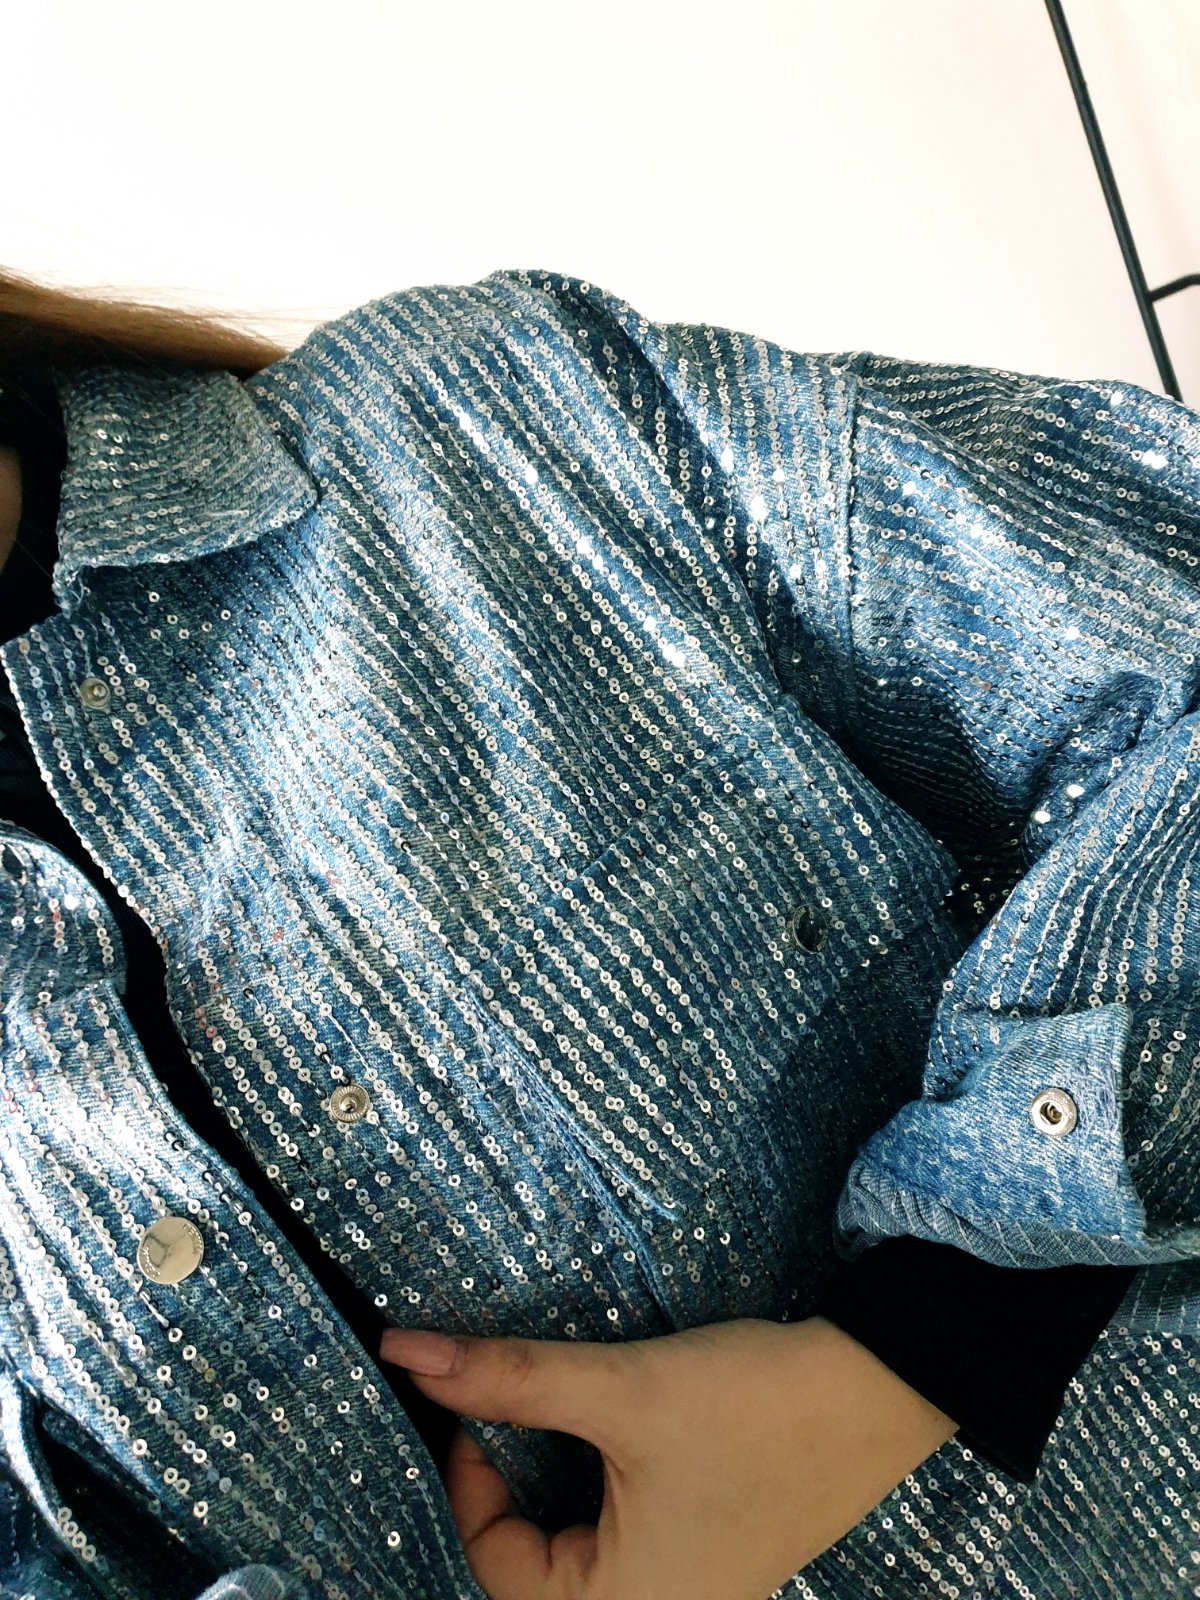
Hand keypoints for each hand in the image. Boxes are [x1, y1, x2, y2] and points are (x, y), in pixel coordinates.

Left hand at [379, 1315, 958, 1599]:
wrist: (881, 1384)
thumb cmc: (756, 1405)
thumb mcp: (622, 1390)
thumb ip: (511, 1379)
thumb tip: (403, 1354)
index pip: (493, 1565)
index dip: (467, 1478)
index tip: (474, 1401)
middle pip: (529, 1568)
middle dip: (505, 1487)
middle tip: (502, 1405)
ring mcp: (689, 1588)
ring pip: (573, 1548)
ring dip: (548, 1484)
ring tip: (547, 1413)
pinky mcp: (709, 1553)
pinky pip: (620, 1537)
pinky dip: (594, 1485)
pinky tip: (603, 1433)